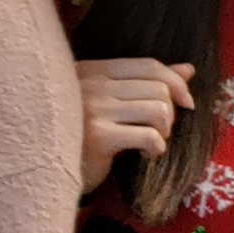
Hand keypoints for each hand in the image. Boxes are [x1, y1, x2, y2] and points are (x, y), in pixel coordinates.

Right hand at [78, 58, 193, 189]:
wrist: (45, 166)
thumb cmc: (81, 133)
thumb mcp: (111, 102)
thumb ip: (145, 83)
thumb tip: (188, 69)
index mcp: (93, 71)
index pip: (149, 65)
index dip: (176, 83)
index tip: (187, 103)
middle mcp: (91, 84)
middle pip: (158, 88)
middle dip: (170, 113)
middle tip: (158, 130)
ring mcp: (93, 109)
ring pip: (158, 110)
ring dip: (164, 130)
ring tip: (151, 142)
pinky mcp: (98, 136)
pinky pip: (149, 136)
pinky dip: (156, 148)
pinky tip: (143, 155)